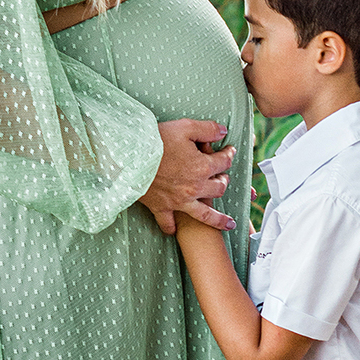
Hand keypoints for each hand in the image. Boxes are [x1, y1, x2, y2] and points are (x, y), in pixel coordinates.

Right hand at [139, 120, 235, 234]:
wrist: (129, 157)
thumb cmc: (157, 140)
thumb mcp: (185, 127)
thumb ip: (208, 129)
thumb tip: (223, 131)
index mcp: (202, 167)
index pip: (224, 162)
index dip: (229, 155)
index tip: (230, 151)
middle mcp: (195, 187)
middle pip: (219, 188)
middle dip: (224, 182)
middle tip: (224, 179)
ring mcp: (179, 201)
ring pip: (205, 214)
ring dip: (218, 220)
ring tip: (229, 224)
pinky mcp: (161, 207)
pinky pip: (168, 223)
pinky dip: (171, 228)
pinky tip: (174, 231)